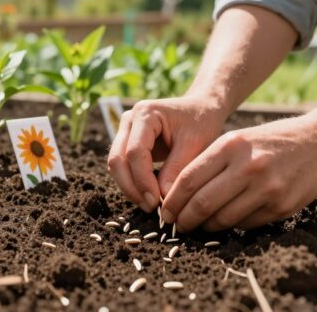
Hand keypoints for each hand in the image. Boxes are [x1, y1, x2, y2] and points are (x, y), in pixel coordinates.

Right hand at [107, 96, 226, 212]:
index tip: (157, 202)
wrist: (201, 109)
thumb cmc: (201, 122)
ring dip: (129, 187)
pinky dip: (132, 183)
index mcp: (145, 113)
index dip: (143, 179)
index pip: (135, 151)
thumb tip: (163, 199)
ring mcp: (126, 131)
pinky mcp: (128, 143)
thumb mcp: (195, 143)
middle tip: (150, 207)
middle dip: (131, 187)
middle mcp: (129, 120)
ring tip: (150, 205)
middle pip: (117, 159)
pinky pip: (123, 167)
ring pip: (116, 165)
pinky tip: (148, 196)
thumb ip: (177, 169)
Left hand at [160, 115, 316, 231]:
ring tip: (198, 225)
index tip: (164, 211)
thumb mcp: (237, 140)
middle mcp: (248, 167)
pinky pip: (245, 224)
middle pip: (202, 203)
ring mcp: (266, 189)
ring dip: (205, 226)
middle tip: (176, 225)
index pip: (189, 179)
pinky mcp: (281, 207)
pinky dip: (230, 226)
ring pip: (223, 219)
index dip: (172, 200)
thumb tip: (178, 193)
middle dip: (184, 219)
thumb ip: (210, 162)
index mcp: (231, 146)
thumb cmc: (270, 141)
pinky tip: (225, 221)